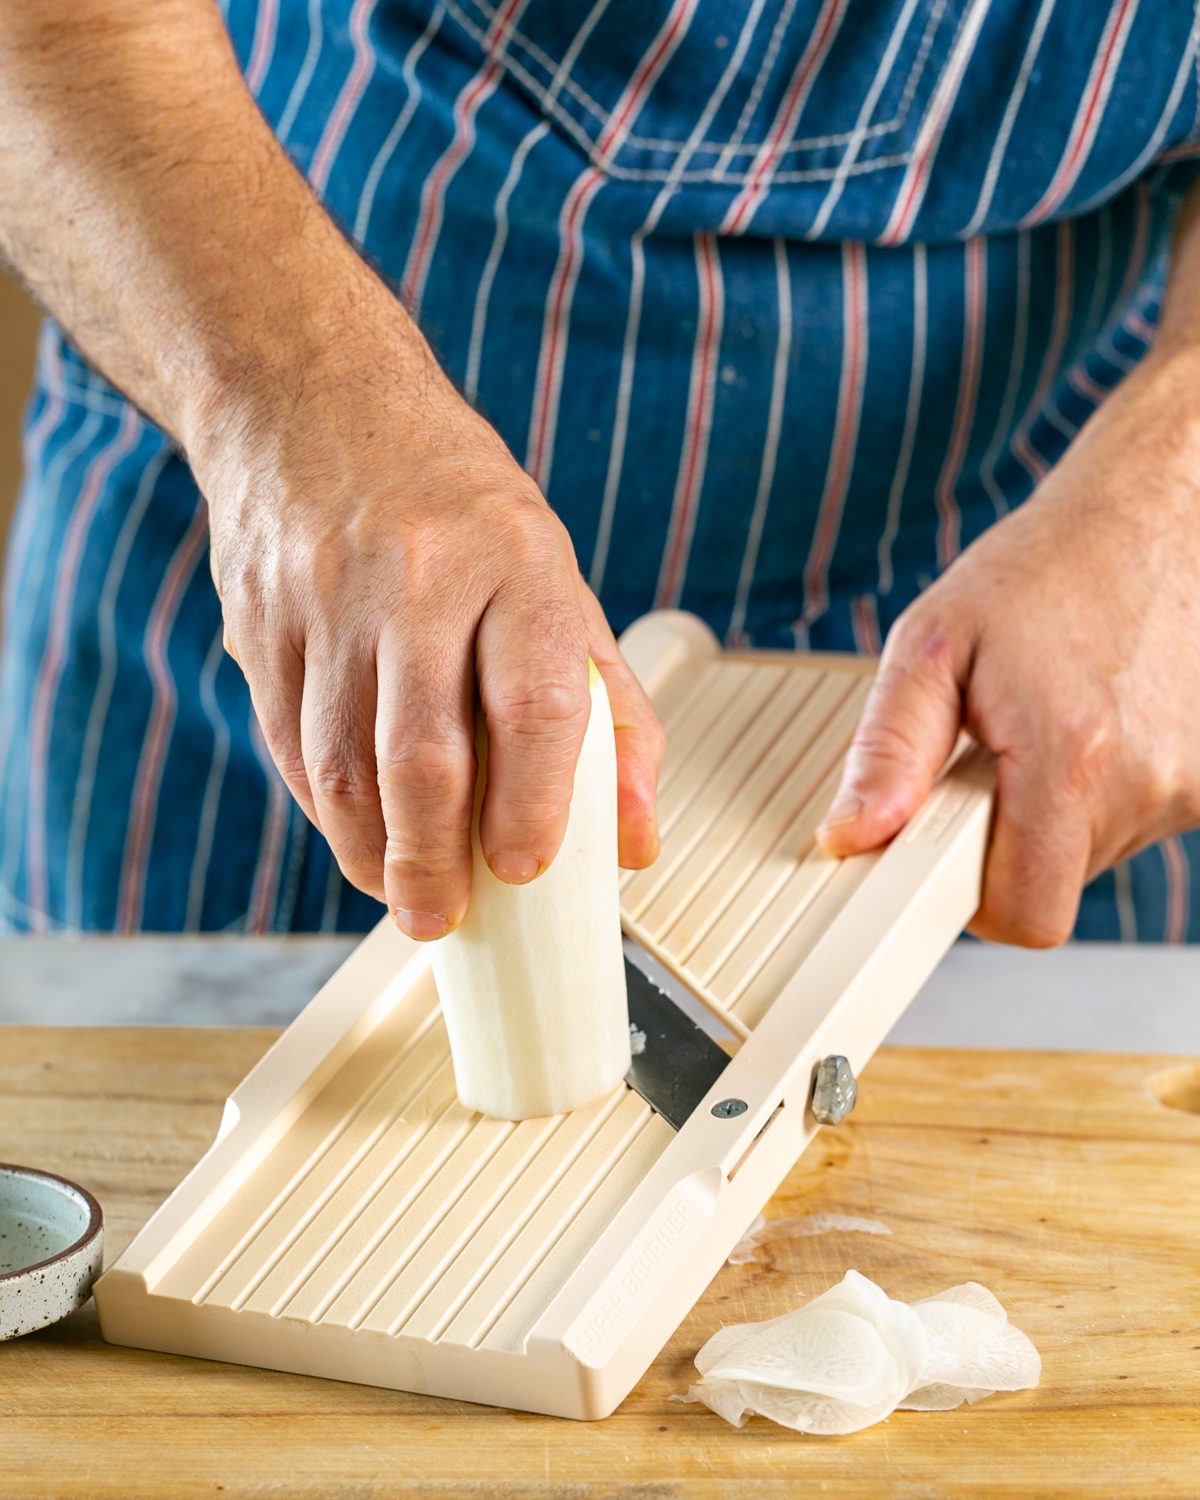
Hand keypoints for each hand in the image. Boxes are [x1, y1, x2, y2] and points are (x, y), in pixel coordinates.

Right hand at [192, 281, 662, 939]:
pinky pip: (289, 742)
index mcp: (514, 558)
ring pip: (341, 764)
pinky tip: (355, 832)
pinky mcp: (260, 619)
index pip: (533, 705)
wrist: (315, 400)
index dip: (533, 804)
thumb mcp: (554, 578)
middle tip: (443, 918)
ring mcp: (325, 596)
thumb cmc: (455, 501)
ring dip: (371, 851)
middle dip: (433, 862)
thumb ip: (609, 708)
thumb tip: (636, 838)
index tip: (525, 868)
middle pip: (421, 756)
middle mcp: (417, 576)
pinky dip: (323, 808)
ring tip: (401, 892)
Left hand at [817, 346, 1199, 944]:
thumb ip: (889, 751)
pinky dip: (1100, 791)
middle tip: (991, 756)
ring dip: (1053, 810)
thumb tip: (854, 837)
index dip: (973, 902)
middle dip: (1005, 840)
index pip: (1025, 916)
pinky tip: (1090, 723)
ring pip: (1091, 855)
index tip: (946, 851)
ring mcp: (1194, 785)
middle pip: (1053, 883)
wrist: (1155, 513)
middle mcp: (1149, 785)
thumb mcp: (933, 644)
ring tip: (1045, 723)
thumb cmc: (1043, 569)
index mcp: (1073, 758)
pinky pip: (1135, 821)